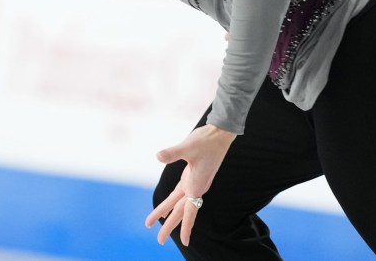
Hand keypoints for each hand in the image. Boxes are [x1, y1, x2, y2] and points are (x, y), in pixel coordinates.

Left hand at [144, 125, 236, 246]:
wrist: (220, 133)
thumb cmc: (206, 140)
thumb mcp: (188, 146)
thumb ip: (173, 153)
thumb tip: (158, 156)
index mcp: (196, 185)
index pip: (189, 212)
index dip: (187, 228)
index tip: (184, 242)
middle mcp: (196, 187)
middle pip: (181, 211)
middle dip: (170, 226)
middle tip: (159, 241)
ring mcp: (194, 182)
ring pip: (179, 203)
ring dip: (168, 213)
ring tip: (154, 223)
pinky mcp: (192, 175)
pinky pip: (180, 193)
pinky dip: (172, 201)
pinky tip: (167, 205)